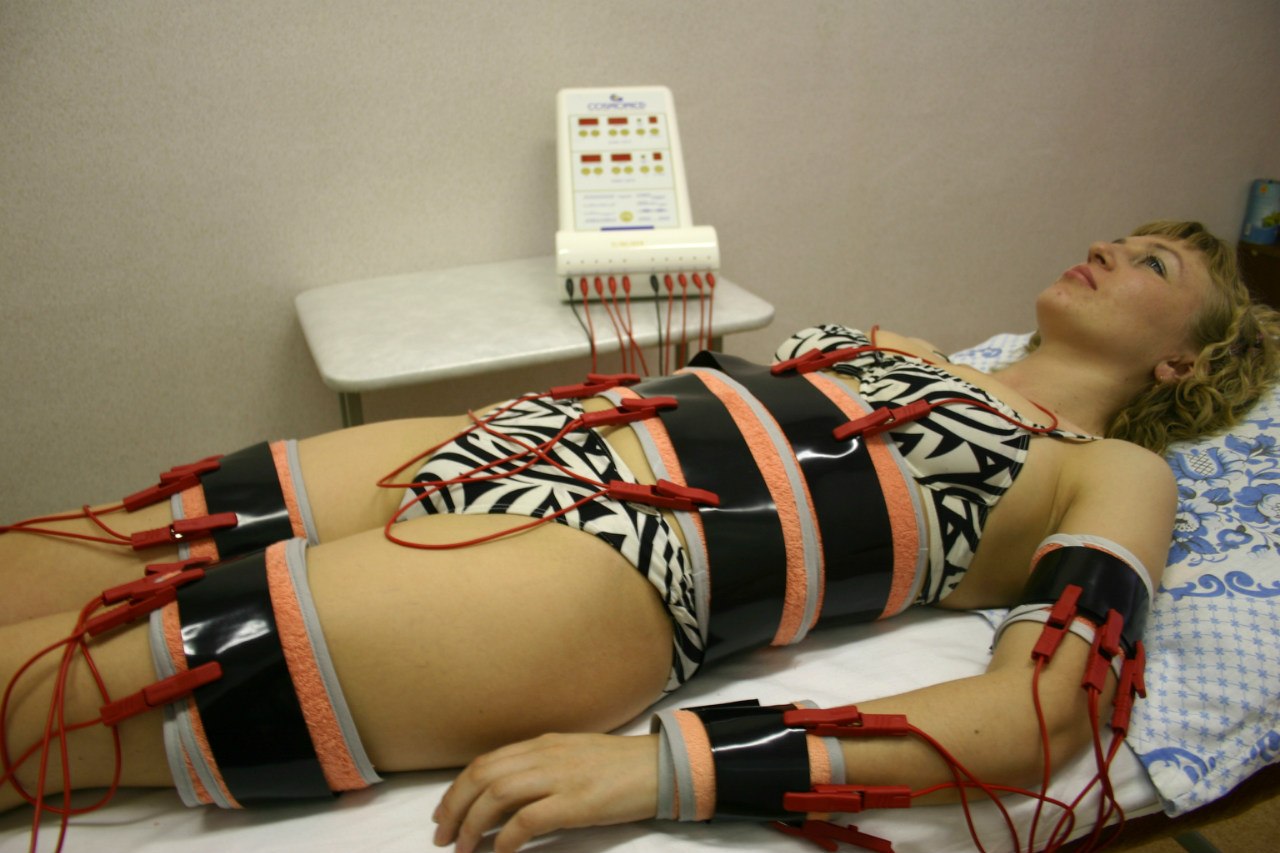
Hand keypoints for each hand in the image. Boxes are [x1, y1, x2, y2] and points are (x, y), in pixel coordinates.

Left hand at [432, 732, 659, 852]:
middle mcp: (545, 755)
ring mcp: (560, 777)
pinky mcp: (576, 802)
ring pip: (497, 795)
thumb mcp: (571, 758)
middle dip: (455, 807)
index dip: (457, 789)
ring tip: (462, 849)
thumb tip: (502, 798)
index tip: (444, 813)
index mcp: (542, 744)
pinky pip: (528, 819)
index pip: (486, 762)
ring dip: (472, 825)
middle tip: (443, 837)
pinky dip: (506, 837)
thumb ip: (539, 770)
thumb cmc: (617, 767)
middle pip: (483, 776)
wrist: (659, 767)